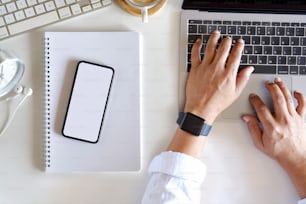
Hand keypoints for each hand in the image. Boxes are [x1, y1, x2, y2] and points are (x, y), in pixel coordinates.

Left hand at [184, 31, 253, 123]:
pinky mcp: (195, 69)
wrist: (201, 109)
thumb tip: (249, 69)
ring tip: (216, 34)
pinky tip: (199, 41)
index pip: (236, 55)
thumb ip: (243, 79)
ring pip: (210, 47)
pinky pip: (195, 53)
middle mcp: (217, 68)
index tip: (239, 42)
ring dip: (214, 38)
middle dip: (227, 41)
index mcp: (228, 74)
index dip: (239, 46)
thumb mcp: (235, 93)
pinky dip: (197, 45)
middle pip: (224, 48)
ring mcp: (205, 67)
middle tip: (228, 38)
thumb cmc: (217, 103)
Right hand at [243, 78, 305, 197]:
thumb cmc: (279, 151)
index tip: (253, 96)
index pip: (261, 108)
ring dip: (282, 88)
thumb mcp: (260, 143)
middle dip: (271, 88)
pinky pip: (303, 104)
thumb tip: (247, 118)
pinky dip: (300, 96)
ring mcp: (294, 119)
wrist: (296, 158)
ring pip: (288, 98)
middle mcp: (283, 121)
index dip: (256, 100)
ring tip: (277, 81)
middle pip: (277, 98)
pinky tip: (295, 92)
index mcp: (271, 127)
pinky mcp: (301, 119)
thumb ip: (253, 129)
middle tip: (267, 83)